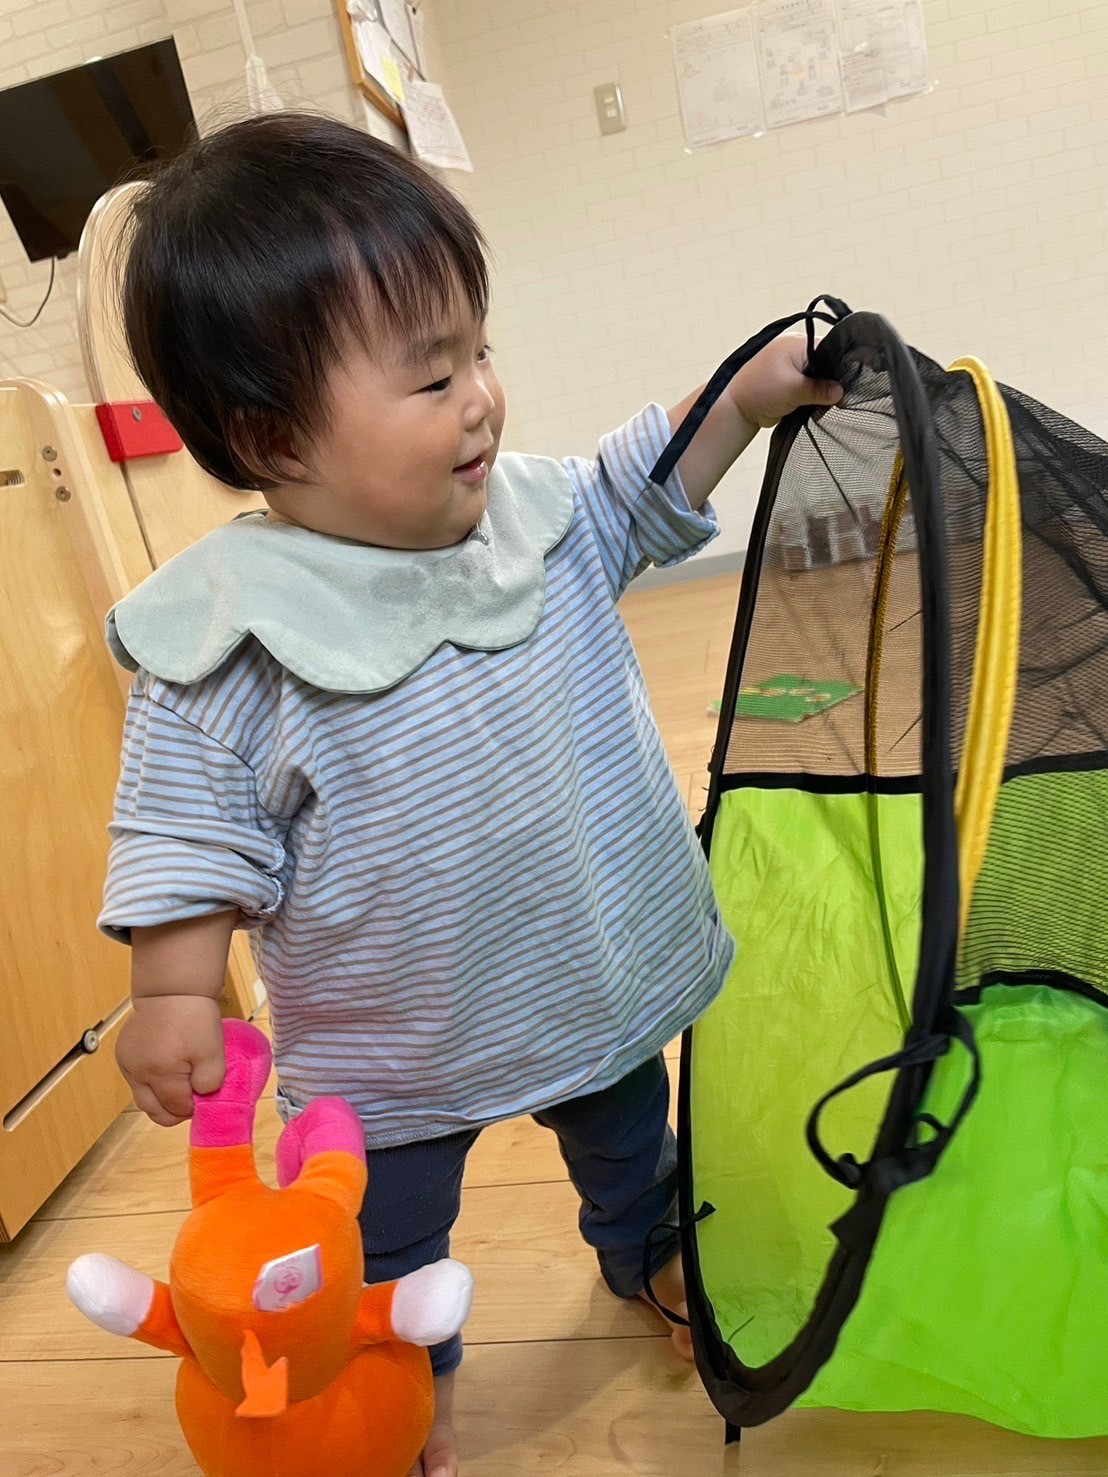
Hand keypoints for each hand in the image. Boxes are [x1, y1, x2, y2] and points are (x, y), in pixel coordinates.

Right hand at [115, 994, 225, 1126]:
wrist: (172, 989)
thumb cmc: (194, 1018)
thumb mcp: (213, 1052)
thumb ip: (209, 1083)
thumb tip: (200, 1098)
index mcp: (159, 1073)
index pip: (174, 1108)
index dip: (191, 1107)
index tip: (203, 1096)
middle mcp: (136, 1073)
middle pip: (152, 1111)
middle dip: (173, 1111)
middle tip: (191, 1099)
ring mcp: (126, 1064)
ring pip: (142, 1097)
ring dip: (161, 1097)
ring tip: (180, 1081)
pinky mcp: (122, 1054)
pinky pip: (136, 1080)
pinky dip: (151, 1082)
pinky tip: (166, 1068)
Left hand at [728, 334, 841, 429]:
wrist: (736, 409)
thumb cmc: (757, 391)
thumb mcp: (794, 390)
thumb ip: (819, 390)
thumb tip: (840, 392)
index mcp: (795, 343)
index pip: (827, 349)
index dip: (838, 366)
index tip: (844, 385)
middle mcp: (794, 352)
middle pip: (823, 365)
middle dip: (827, 382)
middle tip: (833, 399)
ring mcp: (790, 367)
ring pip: (816, 379)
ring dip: (818, 392)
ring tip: (820, 404)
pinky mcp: (787, 383)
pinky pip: (807, 388)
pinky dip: (810, 397)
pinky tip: (813, 407)